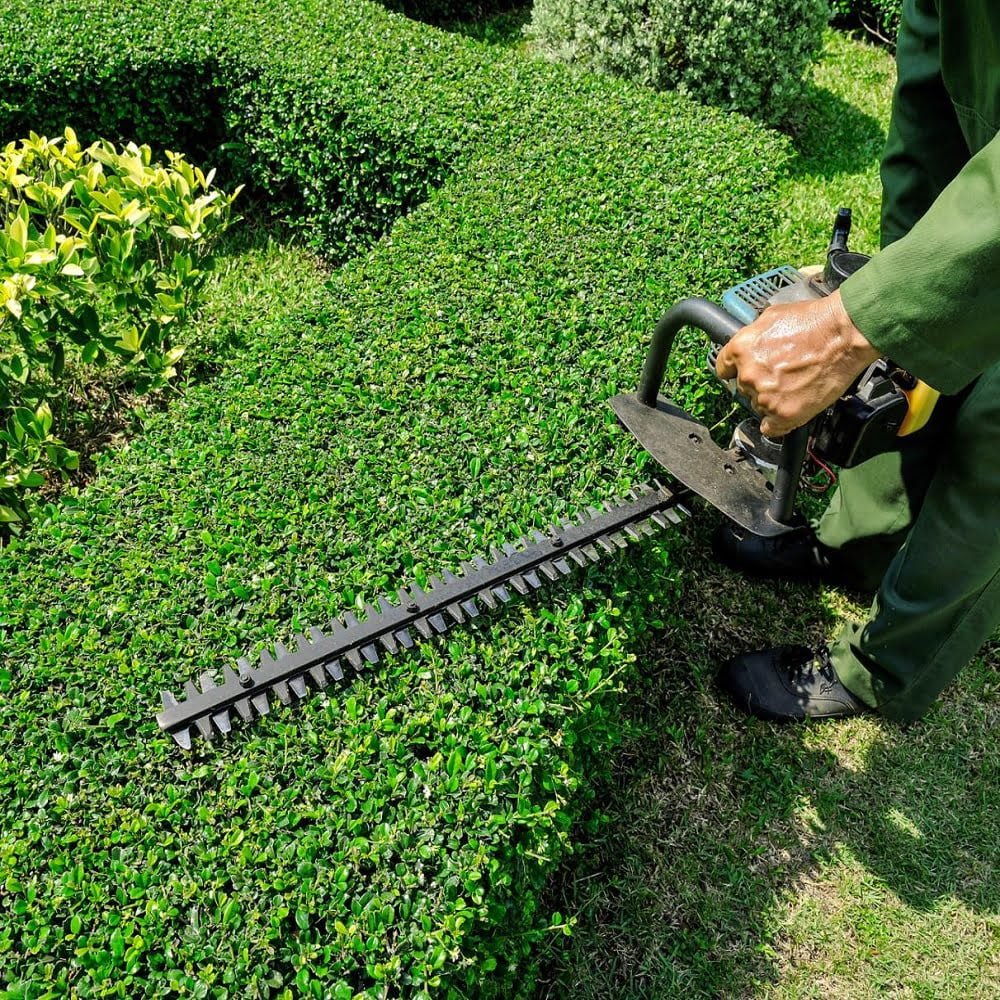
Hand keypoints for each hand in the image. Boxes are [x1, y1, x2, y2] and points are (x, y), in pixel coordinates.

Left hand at [714, 290, 880, 437]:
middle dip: (760, 383)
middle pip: (744, 388)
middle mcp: (748, 375)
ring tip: (795, 385)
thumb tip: (750, 344)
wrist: (844, 334)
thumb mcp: (772, 316)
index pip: (724, 369)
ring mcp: (765, 397)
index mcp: (741, 350)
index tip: (744, 372)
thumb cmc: (815, 322)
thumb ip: (753, 336)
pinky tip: (789, 409)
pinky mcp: (784, 414)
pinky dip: (778, 422)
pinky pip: (771, 428)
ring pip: (759, 406)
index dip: (736, 370)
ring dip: (772, 400)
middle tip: (782, 374)